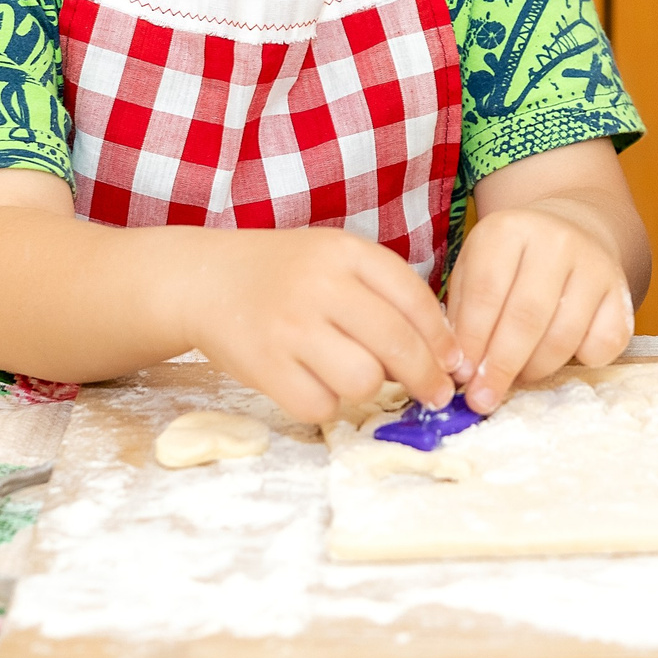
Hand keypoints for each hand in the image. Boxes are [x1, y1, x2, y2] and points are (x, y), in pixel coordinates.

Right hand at [178, 227, 467, 425]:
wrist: (204, 281)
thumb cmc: (284, 275)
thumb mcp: (335, 260)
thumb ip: (384, 293)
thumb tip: (440, 353)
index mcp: (344, 252)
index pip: (413, 299)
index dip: (442, 339)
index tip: (452, 363)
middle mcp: (319, 285)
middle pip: (396, 344)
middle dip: (425, 377)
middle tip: (434, 394)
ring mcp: (290, 326)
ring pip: (362, 380)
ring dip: (367, 388)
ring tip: (354, 377)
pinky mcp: (264, 365)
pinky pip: (319, 405)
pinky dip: (325, 404)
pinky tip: (316, 385)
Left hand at [447, 207, 633, 411]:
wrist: (571, 230)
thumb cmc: (511, 262)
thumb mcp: (474, 268)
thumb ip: (462, 313)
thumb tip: (461, 370)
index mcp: (508, 230)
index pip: (485, 293)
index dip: (471, 342)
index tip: (461, 376)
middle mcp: (555, 240)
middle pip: (526, 317)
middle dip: (501, 366)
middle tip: (484, 398)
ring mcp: (594, 264)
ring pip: (564, 336)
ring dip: (535, 369)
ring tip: (518, 376)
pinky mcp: (621, 289)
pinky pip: (605, 344)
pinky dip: (581, 361)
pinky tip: (560, 355)